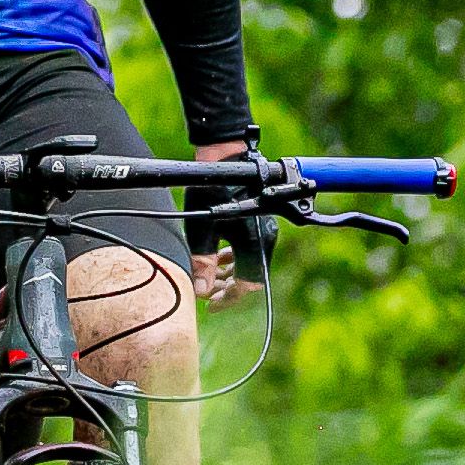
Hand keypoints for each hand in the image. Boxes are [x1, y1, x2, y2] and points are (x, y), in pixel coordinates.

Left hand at [188, 135, 258, 304]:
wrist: (225, 159)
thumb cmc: (212, 190)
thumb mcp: (201, 229)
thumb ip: (202, 262)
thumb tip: (201, 291)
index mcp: (253, 244)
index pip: (246, 285)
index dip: (228, 299)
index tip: (210, 305)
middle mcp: (263, 239)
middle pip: (249, 276)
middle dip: (227, 289)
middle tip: (208, 294)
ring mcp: (264, 231)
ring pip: (249, 263)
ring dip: (230, 273)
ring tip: (210, 278)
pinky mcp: (259, 223)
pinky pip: (249, 249)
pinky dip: (234, 258)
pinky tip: (219, 258)